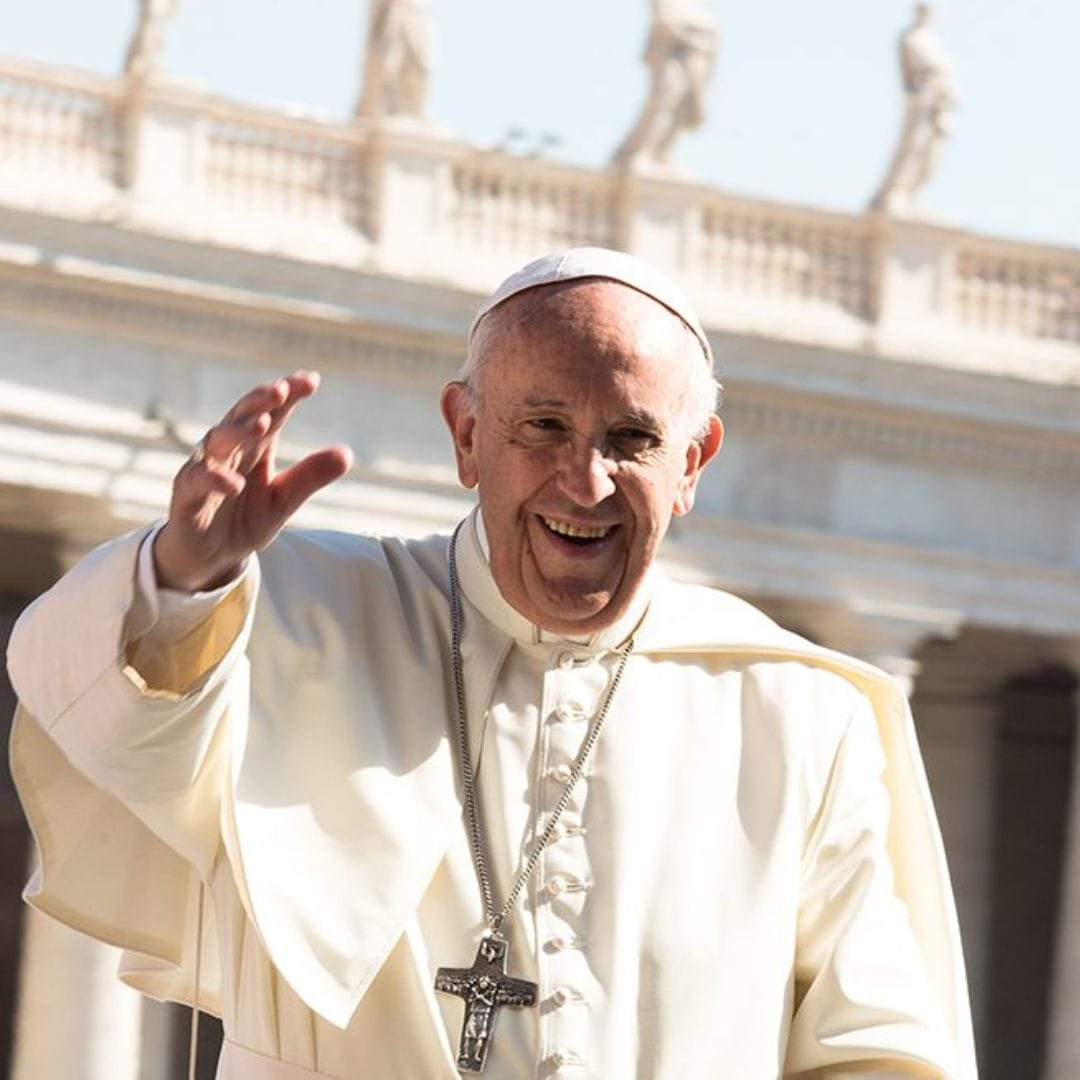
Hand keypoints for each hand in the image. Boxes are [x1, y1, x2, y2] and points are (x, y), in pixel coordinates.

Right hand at [153, 371, 352, 591]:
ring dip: (238, 431)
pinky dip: (215, 479)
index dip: (289, 393)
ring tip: (261, 425)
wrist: (211, 557)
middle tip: (281, 390)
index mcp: (256, 446)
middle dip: (260, 400)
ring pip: (218, 440)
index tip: (311, 380)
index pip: (273, 412)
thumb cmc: (245, 519)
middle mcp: (230, 449)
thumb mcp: (284, 500)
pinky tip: (235, 484)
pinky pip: (197, 480)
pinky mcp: (187, 494)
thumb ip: (310, 476)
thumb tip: (347, 453)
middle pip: (242, 415)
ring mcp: (206, 468)